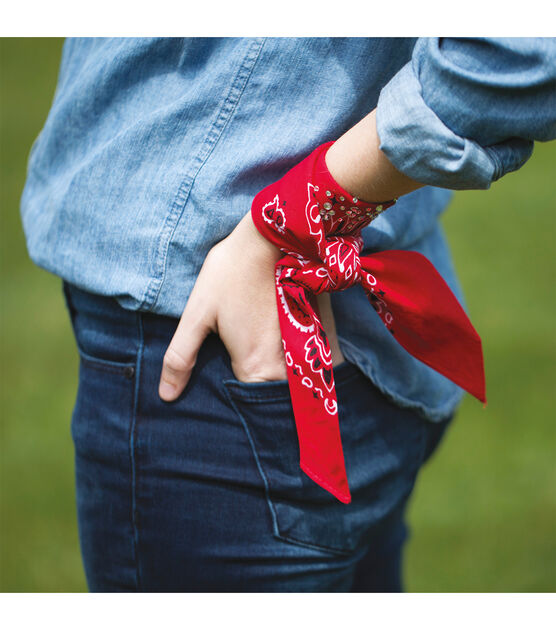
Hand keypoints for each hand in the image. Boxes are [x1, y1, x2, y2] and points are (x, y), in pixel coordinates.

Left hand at [158, 211, 344, 400]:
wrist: (273, 235)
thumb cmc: (231, 272)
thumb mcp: (198, 312)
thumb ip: (180, 358)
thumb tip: (166, 396)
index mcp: (254, 365)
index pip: (245, 402)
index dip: (232, 395)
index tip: (225, 379)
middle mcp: (285, 365)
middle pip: (269, 392)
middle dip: (256, 385)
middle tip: (243, 356)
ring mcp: (305, 349)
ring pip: (288, 378)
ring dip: (275, 372)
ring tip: (260, 343)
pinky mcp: (316, 333)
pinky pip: (302, 360)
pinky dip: (291, 357)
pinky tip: (276, 333)